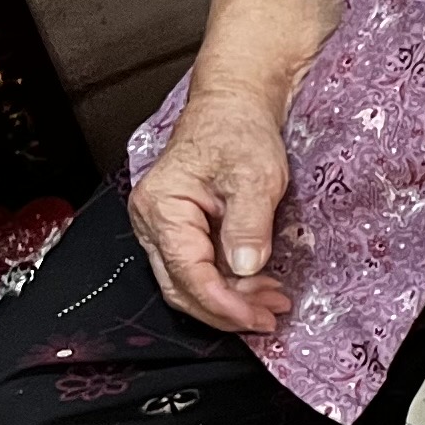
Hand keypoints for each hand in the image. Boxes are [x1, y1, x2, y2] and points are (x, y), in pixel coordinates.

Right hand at [131, 87, 295, 335]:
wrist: (234, 106)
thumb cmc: (238, 131)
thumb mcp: (254, 175)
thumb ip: (248, 223)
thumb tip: (246, 267)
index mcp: (161, 208)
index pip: (187, 273)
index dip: (222, 303)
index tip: (256, 318)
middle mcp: (151, 222)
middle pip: (182, 287)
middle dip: (226, 310)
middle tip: (269, 318)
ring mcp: (163, 228)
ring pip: (189, 282)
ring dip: (230, 300)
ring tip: (272, 305)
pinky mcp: (182, 231)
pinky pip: (199, 268)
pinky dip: (228, 284)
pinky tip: (258, 287)